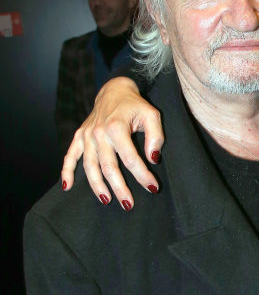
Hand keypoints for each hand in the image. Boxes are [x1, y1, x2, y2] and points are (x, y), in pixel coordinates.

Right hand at [60, 77, 163, 209]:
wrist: (114, 91)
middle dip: (119, 188)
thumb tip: (153, 158)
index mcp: (116, 128)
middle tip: (129, 204)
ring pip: (90, 166)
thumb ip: (156, 136)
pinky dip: (66, 172)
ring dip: (97, 186)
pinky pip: (70, 156)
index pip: (130, 158)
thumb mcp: (151, 115)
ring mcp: (86, 136)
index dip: (142, 175)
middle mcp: (98, 133)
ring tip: (107, 201)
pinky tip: (67, 187)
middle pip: (108, 167)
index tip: (153, 187)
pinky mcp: (79, 137)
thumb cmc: (135, 105)